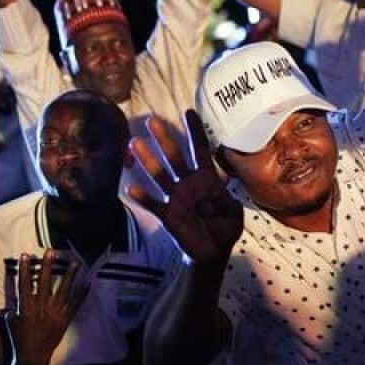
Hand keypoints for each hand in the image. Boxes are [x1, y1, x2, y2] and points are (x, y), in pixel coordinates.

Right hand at [7, 250, 88, 364]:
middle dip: (47, 266)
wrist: (33, 359)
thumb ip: (11, 307)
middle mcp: (42, 309)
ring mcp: (56, 315)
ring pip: (64, 291)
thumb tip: (11, 297)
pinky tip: (88, 283)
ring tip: (74, 262)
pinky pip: (76, 305)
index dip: (26, 269)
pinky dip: (82, 294)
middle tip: (51, 251)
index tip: (26, 255)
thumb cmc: (19, 340)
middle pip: (45, 283)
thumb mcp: (10, 322)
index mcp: (26, 308)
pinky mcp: (65, 320)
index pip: (25, 284)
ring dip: (69, 276)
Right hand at [126, 111, 243, 265]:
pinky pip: (153, 204)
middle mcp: (188, 183)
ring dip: (148, 160)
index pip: (200, 150)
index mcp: (207, 179)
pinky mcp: (168, 214)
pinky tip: (131, 187)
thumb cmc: (225, 227)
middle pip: (175, 156)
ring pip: (160, 175)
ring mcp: (176, 197)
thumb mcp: (234, 213)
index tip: (189, 112)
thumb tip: (209, 199)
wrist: (213, 252)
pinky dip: (143, 196)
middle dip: (164, 138)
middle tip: (153, 120)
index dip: (196, 132)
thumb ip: (225, 203)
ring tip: (134, 143)